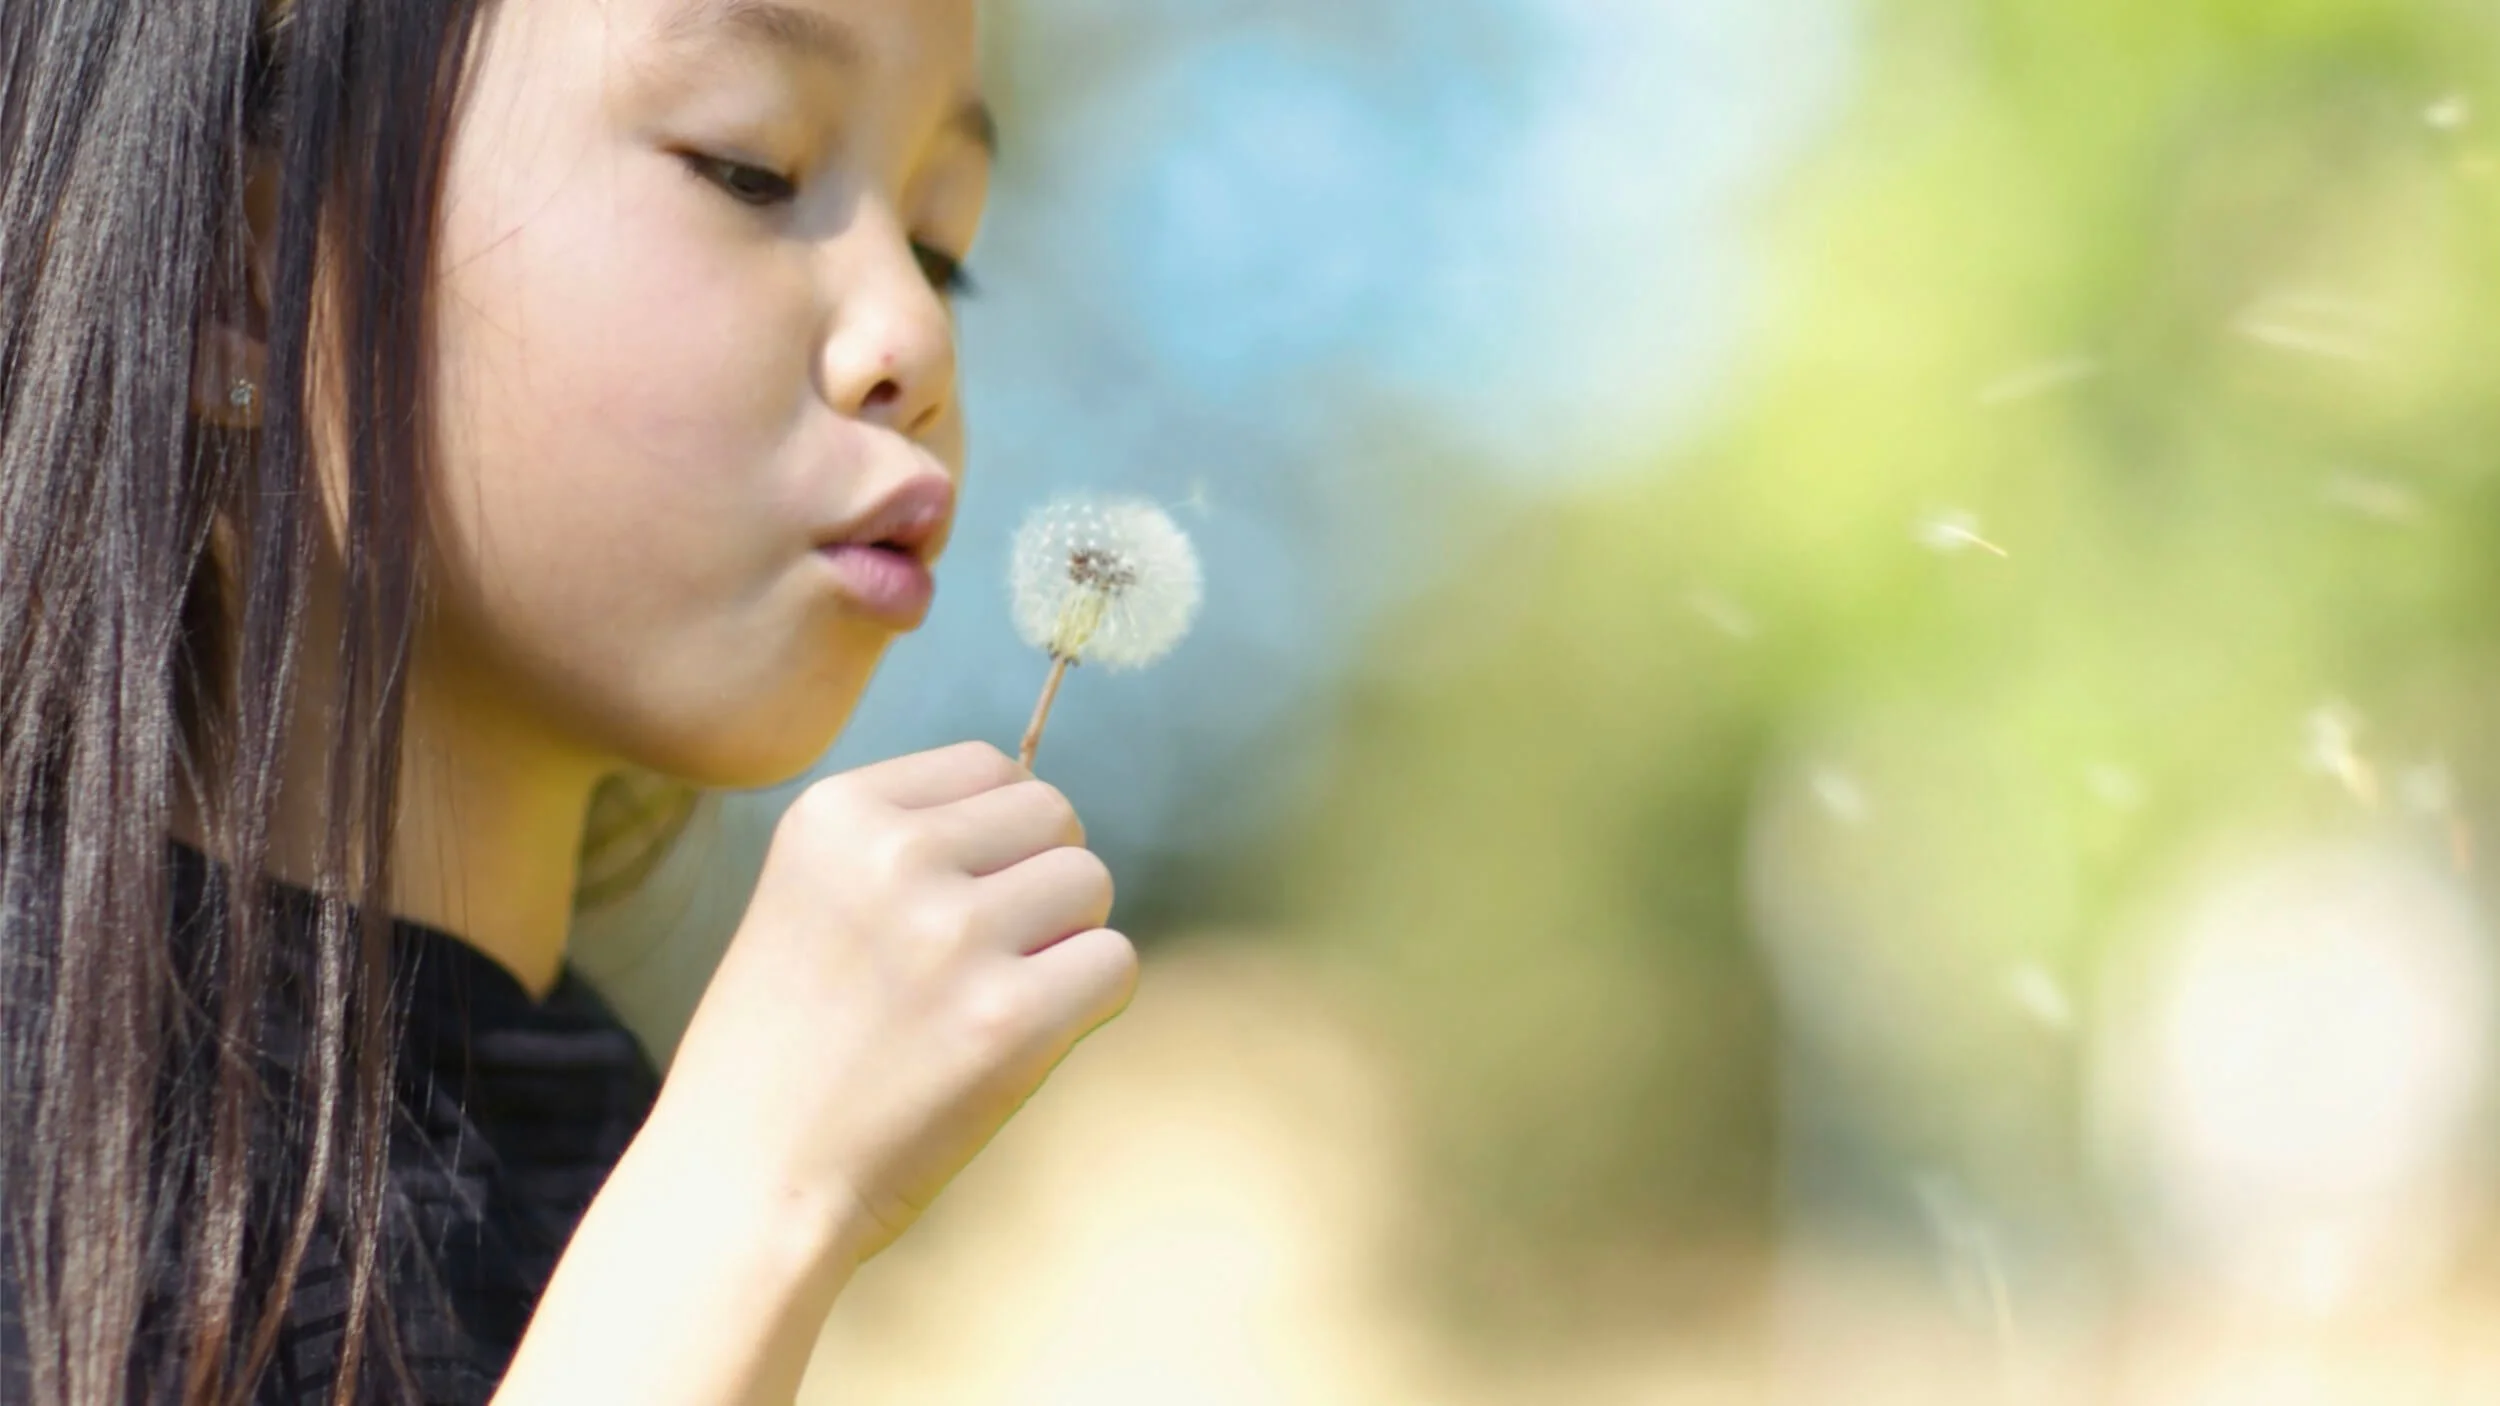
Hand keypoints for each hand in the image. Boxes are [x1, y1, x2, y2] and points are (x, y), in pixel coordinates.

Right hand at [652, 741, 1137, 1265]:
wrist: (744, 1186)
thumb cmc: (785, 1050)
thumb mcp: (811, 897)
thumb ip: (908, 841)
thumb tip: (1039, 810)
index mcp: (836, 812)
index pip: (990, 765)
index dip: (997, 834)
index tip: (955, 900)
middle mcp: (894, 855)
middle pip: (1053, 814)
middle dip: (1040, 877)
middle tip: (985, 957)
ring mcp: (954, 935)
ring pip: (1091, 884)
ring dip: (1066, 940)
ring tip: (991, 1000)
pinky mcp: (1008, 1020)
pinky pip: (1115, 964)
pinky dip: (1088, 1003)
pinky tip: (1023, 1042)